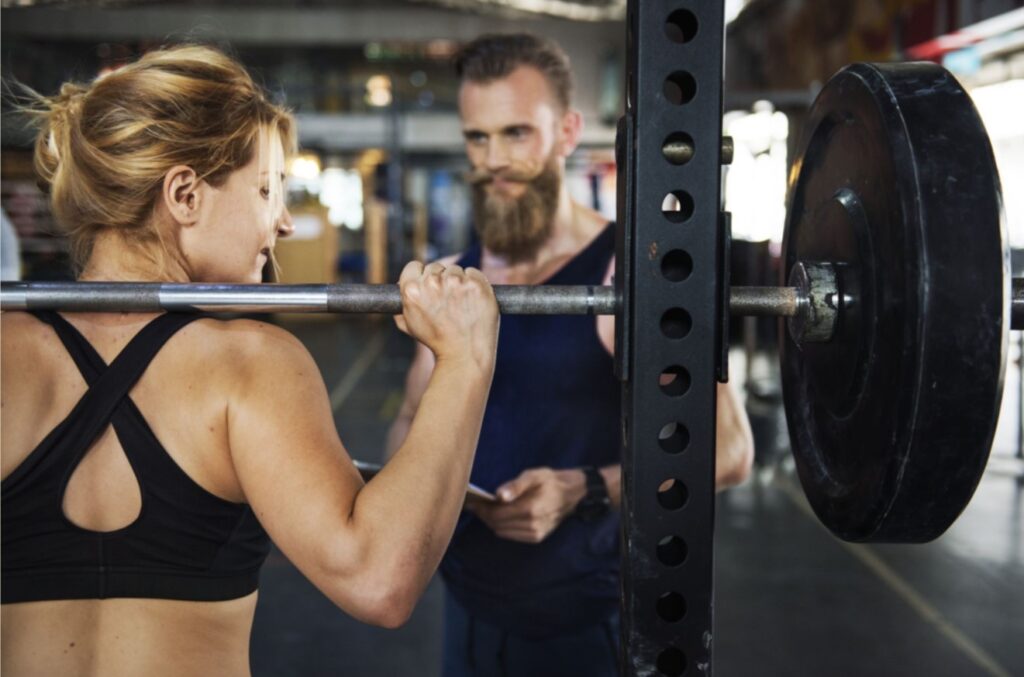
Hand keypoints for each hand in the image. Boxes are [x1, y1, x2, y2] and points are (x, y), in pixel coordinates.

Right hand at [394, 261, 498, 370]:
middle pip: (436, 267)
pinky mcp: (476, 284)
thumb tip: (401, 286)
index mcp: (412, 290)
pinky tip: (473, 300)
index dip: (420, 276)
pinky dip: (474, 283)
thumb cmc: (437, 341)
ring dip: (458, 282)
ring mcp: (456, 282)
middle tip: (447, 300)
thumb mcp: (409, 324)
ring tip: (461, 304)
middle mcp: (432, 282)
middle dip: (440, 279)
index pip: (414, 267)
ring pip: (455, 269)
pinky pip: (473, 273)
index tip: (429, 285)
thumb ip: (402, 303)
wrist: (464, 354)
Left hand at [468, 467, 586, 543]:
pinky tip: (501, 516)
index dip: (481, 509)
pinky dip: (503, 527)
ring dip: (492, 521)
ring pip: (502, 531)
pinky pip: (511, 535)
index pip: (496, 514)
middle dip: (484, 515)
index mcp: (530, 509)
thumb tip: (498, 496)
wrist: (573, 494)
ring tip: (487, 508)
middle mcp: (532, 525)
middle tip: (476, 504)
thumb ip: (515, 485)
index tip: (472, 501)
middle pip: (496, 524)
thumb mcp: (534, 475)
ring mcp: (534, 534)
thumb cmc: (551, 481)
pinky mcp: (536, 538)